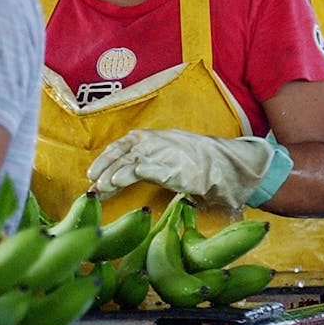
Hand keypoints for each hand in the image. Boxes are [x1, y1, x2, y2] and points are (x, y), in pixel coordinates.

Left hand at [87, 129, 278, 207]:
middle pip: (125, 152)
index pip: (125, 144)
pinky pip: (153, 168)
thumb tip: (127, 178)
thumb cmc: (202, 166)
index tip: (92, 173)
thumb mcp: (173, 159)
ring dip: (116, 172)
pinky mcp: (178, 169)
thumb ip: (153, 164)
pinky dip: (137, 171)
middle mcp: (161, 143)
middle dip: (106, 167)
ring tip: (103, 185)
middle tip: (92, 184)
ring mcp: (169, 154)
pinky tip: (122, 179)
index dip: (108, 157)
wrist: (232, 167)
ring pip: (135, 160)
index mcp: (158, 139)